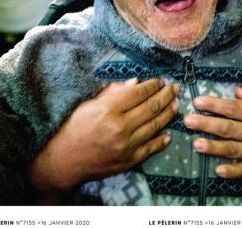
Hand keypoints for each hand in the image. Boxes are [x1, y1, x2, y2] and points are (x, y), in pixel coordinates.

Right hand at [28, 78, 178, 195]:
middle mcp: (120, 126)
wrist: (65, 160)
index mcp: (109, 109)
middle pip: (151, 107)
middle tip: (175, 89)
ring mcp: (126, 145)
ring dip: (168, 114)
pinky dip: (161, 141)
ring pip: (155, 126)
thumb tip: (136, 82)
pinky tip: (168, 133)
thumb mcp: (89, 104)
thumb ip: (113, 93)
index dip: (152, 85)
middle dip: (166, 96)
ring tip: (176, 105)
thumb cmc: (74, 128)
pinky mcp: (129, 161)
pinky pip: (150, 149)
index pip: (138, 93)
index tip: (160, 81)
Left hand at [184, 87, 241, 179]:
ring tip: (196, 144)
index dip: (215, 105)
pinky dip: (232, 171)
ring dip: (213, 147)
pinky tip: (218, 171)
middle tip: (188, 121)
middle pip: (229, 128)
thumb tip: (237, 89)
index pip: (234, 109)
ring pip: (233, 149)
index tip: (198, 101)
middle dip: (207, 124)